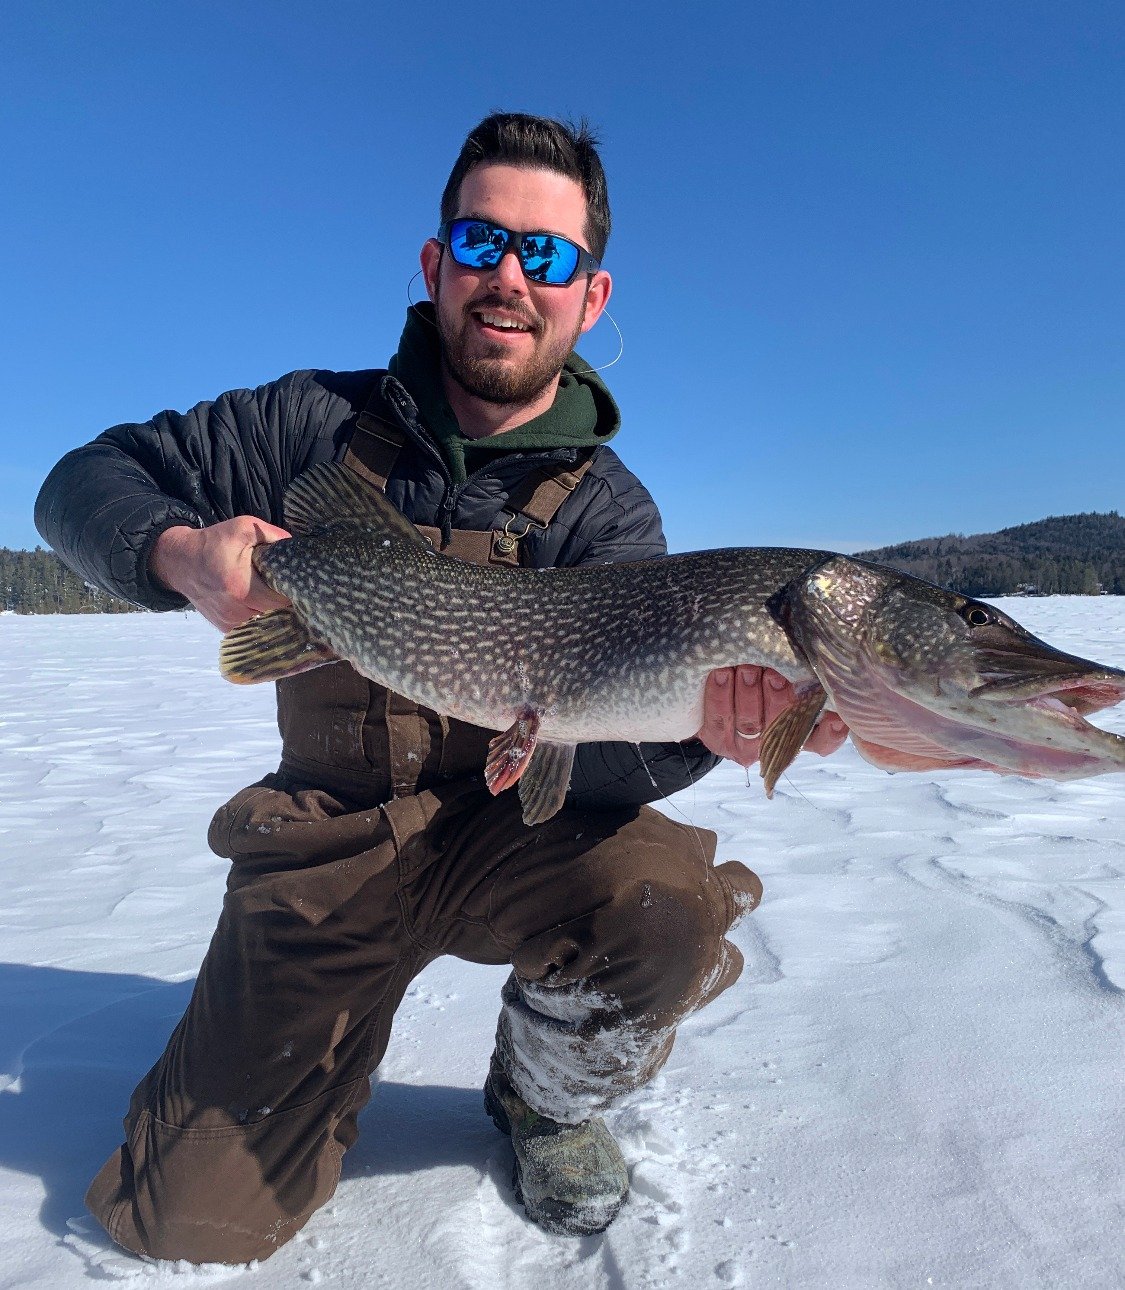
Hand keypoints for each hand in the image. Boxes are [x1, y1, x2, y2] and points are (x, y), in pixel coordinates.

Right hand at [149, 517, 291, 630]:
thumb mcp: (244, 528)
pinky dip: (261, 621)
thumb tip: (298, 547)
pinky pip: (252, 629)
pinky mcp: (224, 627)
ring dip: (275, 616)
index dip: (295, 595)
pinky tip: (266, 609)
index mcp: (241, 586)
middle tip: (297, 594)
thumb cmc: (214, 543)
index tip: (302, 587)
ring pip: (265, 626)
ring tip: (282, 601)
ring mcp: (228, 621)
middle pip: (275, 617)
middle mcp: (235, 609)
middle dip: (288, 607)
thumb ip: (274, 536)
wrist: (181, 561)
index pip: (280, 601)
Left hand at [695, 665, 848, 767]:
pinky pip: (719, 717)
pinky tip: (722, 672)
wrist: (716, 694)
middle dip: (778, 698)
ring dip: (748, 692)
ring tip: (747, 667)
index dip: (830, 732)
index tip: (834, 717)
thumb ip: (801, 675)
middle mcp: (776, 744)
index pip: (823, 740)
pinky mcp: (717, 740)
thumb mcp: (785, 674)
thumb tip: (817, 664)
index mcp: (801, 732)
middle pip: (783, 728)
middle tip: (773, 673)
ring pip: (750, 722)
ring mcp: (745, 746)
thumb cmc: (760, 676)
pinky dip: (720, 692)